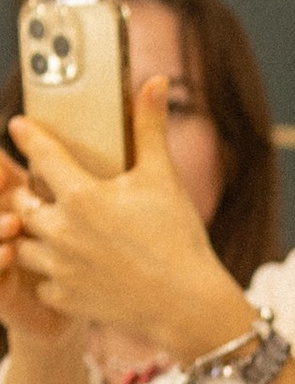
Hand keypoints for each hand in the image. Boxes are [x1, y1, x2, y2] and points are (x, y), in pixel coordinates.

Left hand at [7, 86, 244, 362]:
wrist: (187, 303)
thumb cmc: (178, 238)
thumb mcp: (165, 178)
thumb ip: (151, 127)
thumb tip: (155, 80)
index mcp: (82, 196)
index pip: (40, 155)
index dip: (27, 136)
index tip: (18, 126)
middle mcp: (61, 230)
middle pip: (22, 203)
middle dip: (27, 193)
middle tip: (43, 189)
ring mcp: (60, 267)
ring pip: (23, 244)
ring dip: (34, 234)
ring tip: (54, 229)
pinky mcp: (64, 297)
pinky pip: (42, 281)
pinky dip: (51, 273)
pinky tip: (71, 266)